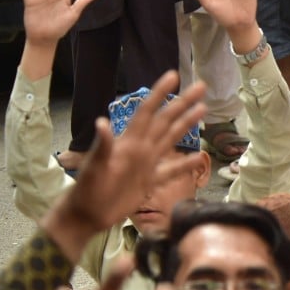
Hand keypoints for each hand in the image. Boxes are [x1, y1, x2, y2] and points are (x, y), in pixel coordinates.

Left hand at [44, 71, 206, 259]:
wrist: (87, 214)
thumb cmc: (86, 189)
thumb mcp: (93, 167)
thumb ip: (102, 145)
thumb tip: (102, 122)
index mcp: (129, 142)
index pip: (147, 112)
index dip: (159, 94)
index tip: (173, 75)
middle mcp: (141, 148)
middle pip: (166, 120)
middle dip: (183, 103)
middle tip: (201, 87)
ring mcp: (146, 164)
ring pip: (171, 139)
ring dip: (187, 124)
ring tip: (203, 110)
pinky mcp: (149, 182)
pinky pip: (171, 170)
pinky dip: (185, 164)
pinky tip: (198, 158)